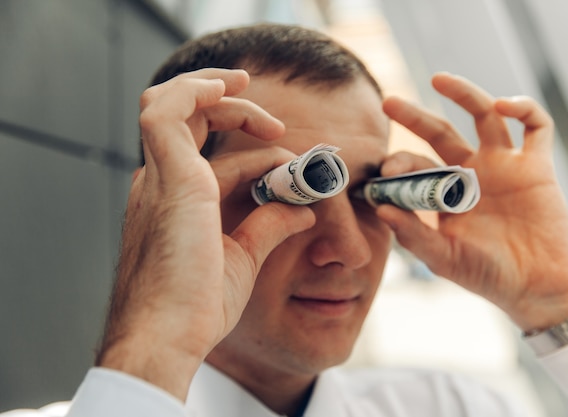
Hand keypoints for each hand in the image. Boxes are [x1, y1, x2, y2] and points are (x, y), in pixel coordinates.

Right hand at [96, 69, 313, 399]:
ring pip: (170, 105)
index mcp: (174, 204)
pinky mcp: (168, 177)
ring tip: (246, 87)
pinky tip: (229, 87)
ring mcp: (159, 179)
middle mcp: (159, 184)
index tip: (297, 173)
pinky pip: (165, 111)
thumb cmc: (196, 307)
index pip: (218, 163)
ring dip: (211, 90)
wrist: (168, 336)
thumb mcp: (243, 257)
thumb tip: (303, 210)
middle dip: (231, 109)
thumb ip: (270, 226)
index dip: (260, 160)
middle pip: (188, 122)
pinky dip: (195, 90)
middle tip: (273, 121)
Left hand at [377, 72, 567, 330]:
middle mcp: (471, 173)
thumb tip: (381, 209)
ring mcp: (504, 165)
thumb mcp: (444, 258)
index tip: (384, 168)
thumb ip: (414, 235)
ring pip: (484, 116)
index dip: (399, 162)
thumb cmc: (487, 275)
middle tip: (388, 102)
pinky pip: (536, 126)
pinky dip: (524, 108)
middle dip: (415, 116)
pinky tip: (503, 105)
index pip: (417, 165)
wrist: (537, 288)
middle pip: (441, 132)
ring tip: (439, 79)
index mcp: (445, 193)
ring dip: (464, 94)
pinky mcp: (537, 166)